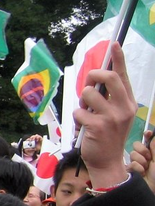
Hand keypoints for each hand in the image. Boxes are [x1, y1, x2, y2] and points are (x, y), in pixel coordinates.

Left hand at [73, 42, 136, 187]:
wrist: (107, 162)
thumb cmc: (107, 136)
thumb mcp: (115, 115)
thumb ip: (109, 98)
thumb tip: (95, 79)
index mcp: (129, 102)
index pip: (123, 76)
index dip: (118, 58)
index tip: (114, 44)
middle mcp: (124, 108)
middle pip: (107, 77)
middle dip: (91, 76)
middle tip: (88, 85)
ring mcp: (112, 117)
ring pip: (88, 93)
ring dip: (81, 102)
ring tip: (86, 113)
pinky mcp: (97, 126)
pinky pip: (78, 112)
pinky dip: (76, 118)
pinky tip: (83, 127)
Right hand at [129, 130, 154, 193]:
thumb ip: (154, 147)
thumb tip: (151, 134)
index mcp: (153, 153)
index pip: (148, 140)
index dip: (147, 135)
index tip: (148, 133)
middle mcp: (145, 156)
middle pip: (137, 145)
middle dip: (142, 150)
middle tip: (149, 158)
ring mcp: (137, 163)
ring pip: (133, 154)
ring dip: (141, 162)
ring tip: (146, 169)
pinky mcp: (130, 170)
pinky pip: (130, 164)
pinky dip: (137, 169)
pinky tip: (141, 174)